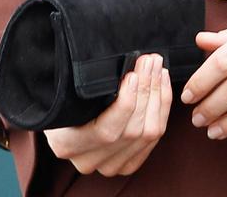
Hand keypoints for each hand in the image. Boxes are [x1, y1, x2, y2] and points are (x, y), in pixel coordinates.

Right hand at [44, 53, 170, 176]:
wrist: (64, 115)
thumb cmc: (64, 94)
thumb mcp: (66, 88)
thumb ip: (86, 84)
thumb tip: (116, 62)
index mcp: (68, 144)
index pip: (106, 131)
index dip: (126, 103)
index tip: (133, 74)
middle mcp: (89, 161)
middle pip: (132, 131)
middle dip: (147, 90)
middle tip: (151, 61)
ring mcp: (110, 165)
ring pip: (148, 135)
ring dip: (158, 96)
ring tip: (158, 68)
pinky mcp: (128, 163)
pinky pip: (154, 138)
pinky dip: (162, 108)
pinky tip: (162, 84)